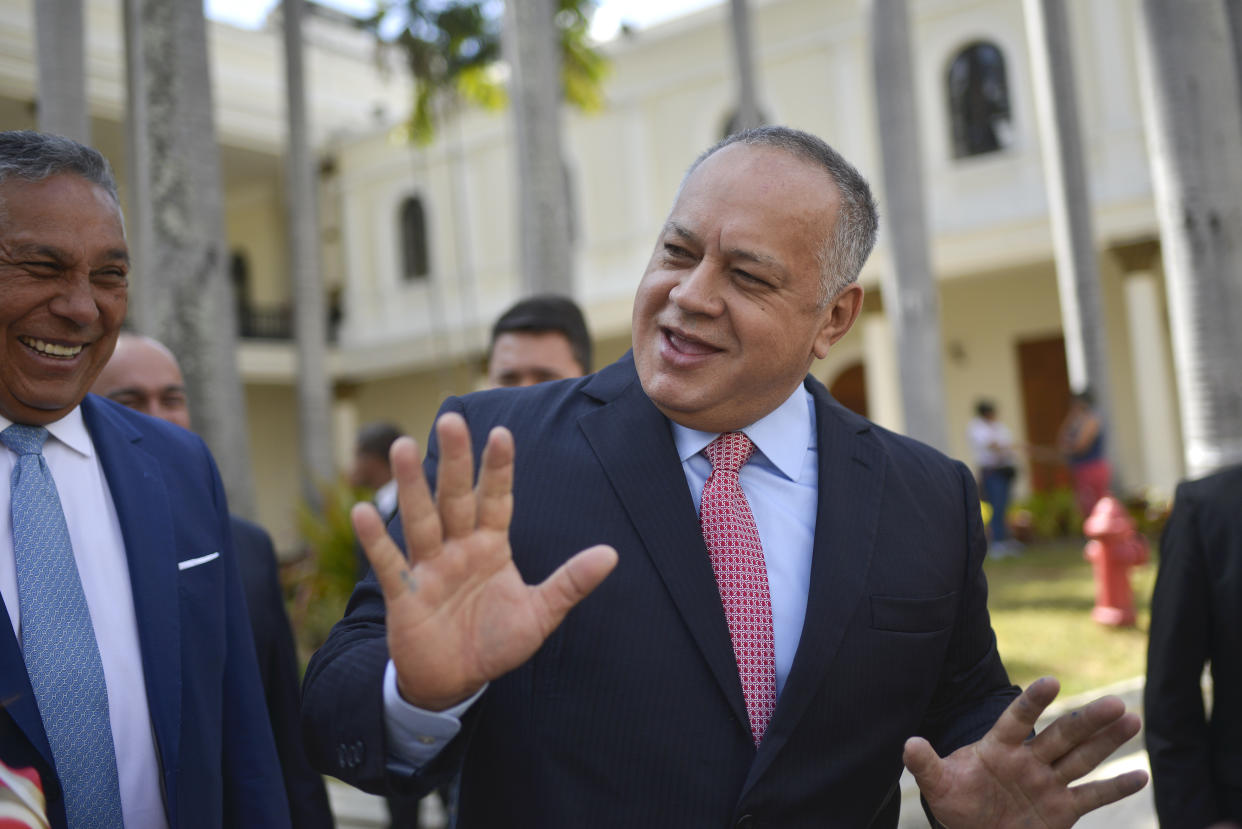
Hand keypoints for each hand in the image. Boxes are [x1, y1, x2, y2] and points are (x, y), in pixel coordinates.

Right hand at [354, 412, 617, 710]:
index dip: (499, 469)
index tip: (502, 433)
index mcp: (491, 545)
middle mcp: (458, 547)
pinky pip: (390, 562)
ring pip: (421, 519)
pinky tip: (363, 510)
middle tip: (452, 419)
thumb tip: (611, 554)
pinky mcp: (405, 593)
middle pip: (455, 497)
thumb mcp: (540, 614)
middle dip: (455, 461)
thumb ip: (570, 583)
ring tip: (404, 447)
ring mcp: (429, 567)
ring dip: (413, 486)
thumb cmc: (496, 642)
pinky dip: (376, 539)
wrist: (455, 682)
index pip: (497, 499)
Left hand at [903, 676, 1146, 827]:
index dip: (1032, 702)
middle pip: (1062, 736)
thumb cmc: (956, 803)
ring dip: (1107, 742)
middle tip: (1116, 702)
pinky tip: (1140, 775)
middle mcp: (1028, 760)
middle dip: (1088, 721)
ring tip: (1132, 719)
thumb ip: (925, 765)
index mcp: (998, 748)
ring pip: (1082, 758)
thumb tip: (908, 744)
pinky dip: (1115, 788)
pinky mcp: (1062, 810)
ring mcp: (1048, 783)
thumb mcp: (938, 785)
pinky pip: (1091, 797)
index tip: (1051, 682)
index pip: (1017, 719)